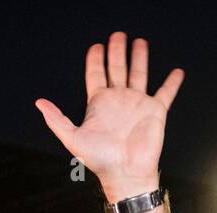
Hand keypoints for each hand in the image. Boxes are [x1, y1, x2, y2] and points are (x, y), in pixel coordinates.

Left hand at [35, 33, 183, 210]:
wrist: (125, 173)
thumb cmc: (100, 160)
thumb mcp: (72, 138)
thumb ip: (56, 119)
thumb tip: (39, 103)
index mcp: (99, 104)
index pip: (96, 75)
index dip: (95, 60)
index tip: (95, 47)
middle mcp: (118, 101)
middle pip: (117, 69)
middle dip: (117, 51)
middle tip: (117, 35)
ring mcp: (137, 104)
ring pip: (139, 74)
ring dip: (139, 58)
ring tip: (140, 42)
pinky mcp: (155, 111)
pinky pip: (166, 92)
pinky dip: (172, 82)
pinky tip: (177, 71)